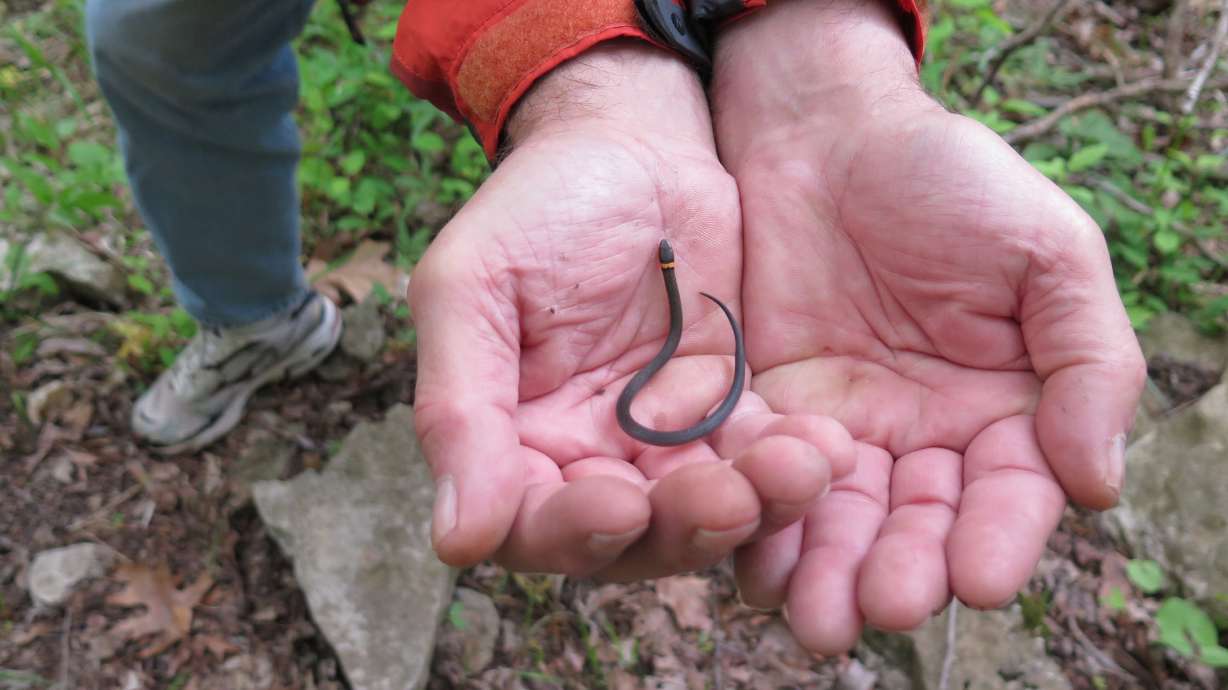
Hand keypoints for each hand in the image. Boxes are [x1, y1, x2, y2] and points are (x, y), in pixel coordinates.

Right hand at [411, 42, 855, 579]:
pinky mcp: (729, 409)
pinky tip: (825, 448)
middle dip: (681, 526)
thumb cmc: (537, 205)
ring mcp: (662, 439)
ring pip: (706, 511)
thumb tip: (454, 542)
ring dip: (751, 506)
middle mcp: (585, 457)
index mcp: (511, 439)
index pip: (530, 526)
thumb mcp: (473, 288)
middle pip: (631, 539)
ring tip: (796, 470)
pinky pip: (762, 458)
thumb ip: (459, 408)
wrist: (631, 140)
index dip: (571, 533)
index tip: (618, 505)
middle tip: (728, 496)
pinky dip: (792, 463)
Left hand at [710, 0, 1144, 652]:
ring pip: (837, 519)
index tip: (977, 580)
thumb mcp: (1045, 252)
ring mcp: (842, 429)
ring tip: (812, 619)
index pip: (1009, 491)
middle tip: (881, 608)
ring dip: (826, 572)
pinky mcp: (764, 414)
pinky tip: (752, 566)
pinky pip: (763, 479)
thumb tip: (1098, 486)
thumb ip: (1086, 361)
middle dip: (900, 569)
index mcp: (1004, 408)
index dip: (997, 537)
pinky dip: (759, 524)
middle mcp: (923, 436)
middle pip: (916, 523)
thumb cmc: (948, 180)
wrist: (824, 132)